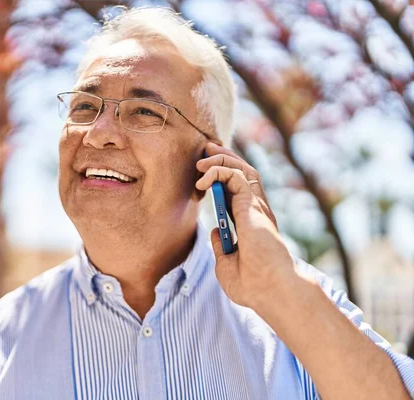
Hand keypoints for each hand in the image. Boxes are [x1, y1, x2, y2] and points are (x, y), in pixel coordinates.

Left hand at [195, 142, 297, 310]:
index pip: (237, 193)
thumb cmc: (254, 286)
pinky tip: (203, 179)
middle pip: (242, 175)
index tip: (203, 177)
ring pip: (242, 169)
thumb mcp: (226, 265)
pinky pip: (235, 176)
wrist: (269, 291)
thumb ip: (220, 247)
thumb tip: (213, 231)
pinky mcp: (253, 205)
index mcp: (251, 224)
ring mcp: (257, 207)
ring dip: (221, 159)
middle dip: (224, 159)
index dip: (222, 180)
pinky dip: (219, 171)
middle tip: (205, 152)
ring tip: (202, 159)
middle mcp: (256, 212)